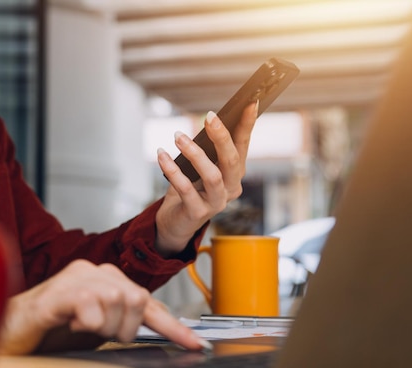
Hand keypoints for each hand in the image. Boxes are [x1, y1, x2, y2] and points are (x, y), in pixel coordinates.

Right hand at [0, 260, 208, 354]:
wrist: (5, 334)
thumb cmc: (50, 331)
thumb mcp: (97, 330)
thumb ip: (125, 324)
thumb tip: (162, 329)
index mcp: (105, 279)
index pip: (149, 301)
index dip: (174, 326)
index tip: (196, 345)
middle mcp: (93, 272)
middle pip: (138, 298)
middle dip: (125, 327)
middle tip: (99, 334)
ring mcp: (74, 279)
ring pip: (118, 300)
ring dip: (104, 327)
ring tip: (81, 329)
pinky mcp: (56, 293)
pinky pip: (90, 305)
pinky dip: (87, 323)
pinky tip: (71, 324)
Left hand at [155, 101, 257, 255]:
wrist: (176, 222)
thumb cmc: (190, 187)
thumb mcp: (199, 165)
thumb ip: (206, 148)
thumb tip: (208, 120)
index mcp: (235, 173)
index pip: (243, 145)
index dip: (248, 124)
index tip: (250, 102)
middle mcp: (231, 188)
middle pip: (232, 160)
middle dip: (222, 137)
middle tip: (209, 116)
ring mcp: (217, 202)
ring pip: (213, 176)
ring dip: (195, 154)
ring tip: (178, 136)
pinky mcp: (198, 213)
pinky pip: (186, 189)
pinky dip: (172, 170)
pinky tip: (161, 155)